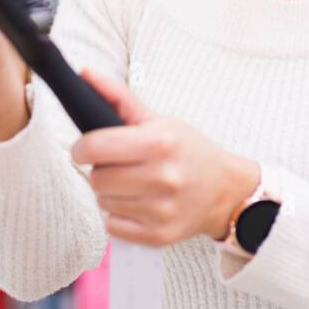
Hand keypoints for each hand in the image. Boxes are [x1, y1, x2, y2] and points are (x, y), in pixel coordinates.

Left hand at [73, 68, 260, 247]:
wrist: (226, 190)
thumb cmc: (188, 151)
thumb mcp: (160, 120)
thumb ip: (119, 98)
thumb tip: (85, 74)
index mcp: (160, 143)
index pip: (96, 147)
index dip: (82, 148)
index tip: (86, 148)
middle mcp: (162, 177)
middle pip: (97, 178)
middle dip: (102, 170)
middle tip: (120, 166)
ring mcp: (161, 209)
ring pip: (103, 202)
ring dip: (112, 193)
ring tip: (135, 184)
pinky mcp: (159, 235)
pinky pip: (113, 226)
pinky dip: (120, 216)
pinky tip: (140, 204)